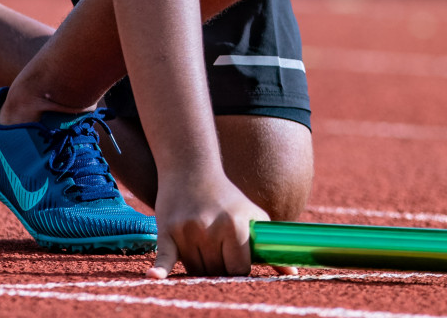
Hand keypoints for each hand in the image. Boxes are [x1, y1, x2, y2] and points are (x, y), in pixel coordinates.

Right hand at [148, 168, 270, 277]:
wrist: (191, 169)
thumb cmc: (226, 198)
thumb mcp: (253, 216)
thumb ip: (269, 247)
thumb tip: (293, 273)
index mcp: (236, 226)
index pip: (238, 269)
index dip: (238, 269)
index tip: (236, 263)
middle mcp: (211, 229)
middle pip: (216, 272)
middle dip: (218, 267)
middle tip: (217, 250)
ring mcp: (187, 231)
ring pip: (195, 270)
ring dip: (200, 265)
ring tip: (203, 244)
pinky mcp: (167, 233)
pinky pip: (164, 258)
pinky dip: (159, 270)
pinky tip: (153, 277)